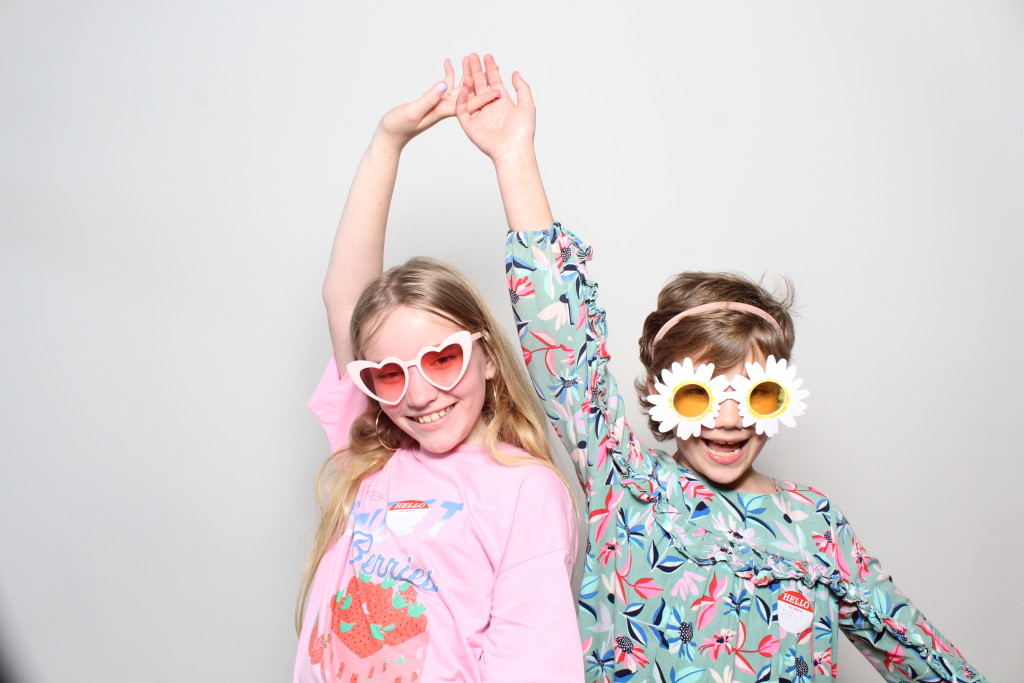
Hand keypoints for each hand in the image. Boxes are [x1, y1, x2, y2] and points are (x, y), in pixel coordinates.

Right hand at [377, 58, 499, 149]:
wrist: (390, 135)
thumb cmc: (399, 126)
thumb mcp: (413, 112)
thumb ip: (428, 98)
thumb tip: (444, 85)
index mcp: (445, 112)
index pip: (469, 105)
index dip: (484, 98)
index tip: (498, 90)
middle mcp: (445, 108)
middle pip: (467, 93)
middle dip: (479, 79)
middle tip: (491, 64)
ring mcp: (439, 104)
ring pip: (456, 87)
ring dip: (464, 72)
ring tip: (471, 57)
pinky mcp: (432, 101)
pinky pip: (443, 86)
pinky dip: (447, 75)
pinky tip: (449, 63)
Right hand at [456, 53, 536, 163]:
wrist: (513, 150)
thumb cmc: (523, 132)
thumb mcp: (527, 105)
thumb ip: (522, 88)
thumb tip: (516, 73)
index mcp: (502, 103)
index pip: (494, 81)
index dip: (490, 68)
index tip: (487, 56)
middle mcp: (490, 107)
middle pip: (480, 84)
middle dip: (476, 70)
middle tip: (471, 56)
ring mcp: (479, 115)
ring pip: (471, 94)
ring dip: (469, 80)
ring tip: (468, 68)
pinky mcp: (470, 125)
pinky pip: (463, 109)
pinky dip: (462, 98)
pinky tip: (466, 86)